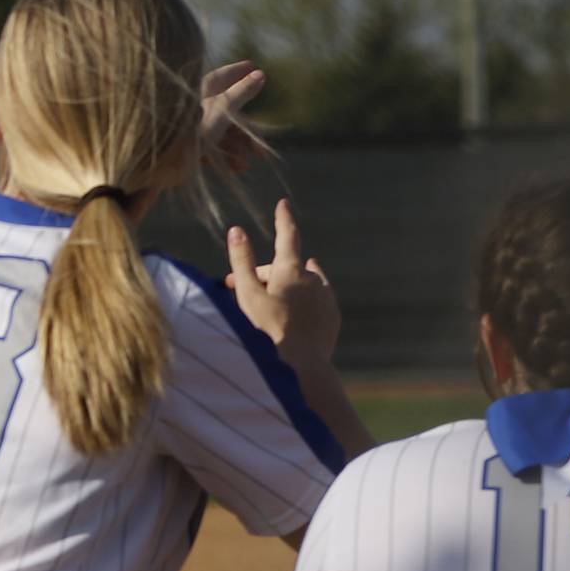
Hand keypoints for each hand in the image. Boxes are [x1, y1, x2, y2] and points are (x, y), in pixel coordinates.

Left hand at [200, 61, 264, 171]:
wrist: (162, 164)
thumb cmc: (192, 132)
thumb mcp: (222, 110)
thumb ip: (241, 93)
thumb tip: (260, 74)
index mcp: (203, 91)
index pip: (224, 75)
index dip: (238, 71)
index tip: (251, 64)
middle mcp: (199, 106)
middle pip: (230, 112)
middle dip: (248, 133)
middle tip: (262, 151)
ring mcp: (194, 126)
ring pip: (223, 133)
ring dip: (238, 149)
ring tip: (244, 165)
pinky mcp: (189, 146)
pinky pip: (213, 148)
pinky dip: (226, 157)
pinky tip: (237, 168)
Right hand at [224, 198, 339, 367]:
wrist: (301, 366)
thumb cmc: (267, 330)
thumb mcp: (247, 295)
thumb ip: (241, 261)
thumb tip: (237, 230)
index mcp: (291, 270)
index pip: (287, 235)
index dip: (283, 218)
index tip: (283, 204)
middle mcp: (313, 278)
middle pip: (288, 266)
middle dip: (266, 273)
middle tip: (240, 288)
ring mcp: (325, 297)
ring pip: (305, 282)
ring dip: (288, 285)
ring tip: (273, 299)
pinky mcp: (332, 316)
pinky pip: (317, 301)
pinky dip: (304, 302)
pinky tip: (292, 316)